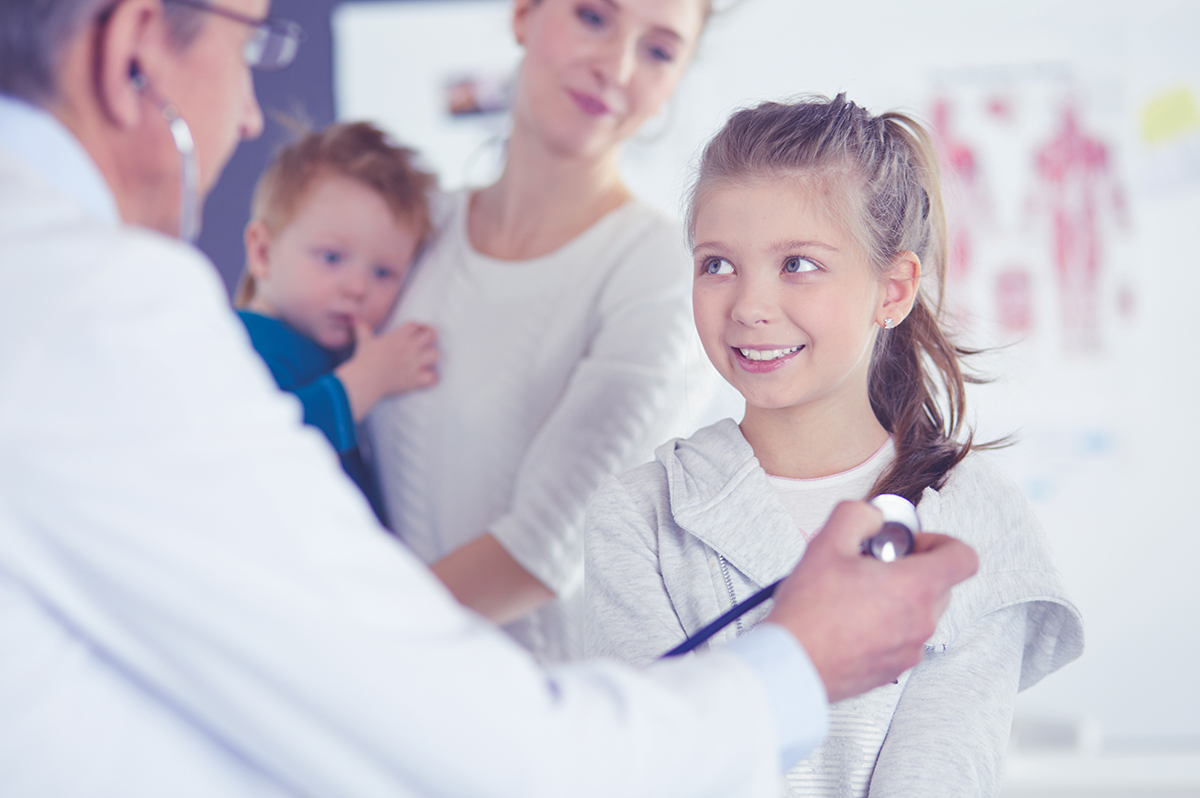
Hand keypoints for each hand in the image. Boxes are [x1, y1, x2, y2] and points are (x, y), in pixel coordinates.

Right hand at [336, 320, 437, 420]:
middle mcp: (409, 347)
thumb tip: (353, 316)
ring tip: (424, 362)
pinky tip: (424, 378)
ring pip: (435, 355)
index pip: (416, 325)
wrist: (364, 380)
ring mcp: (414, 363)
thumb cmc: (364, 360)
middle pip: (431, 335)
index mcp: (399, 336)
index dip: (417, 328)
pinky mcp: (415, 379)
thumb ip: (362, 327)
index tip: (415, 333)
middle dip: (429, 339)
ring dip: (431, 359)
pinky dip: (431, 379)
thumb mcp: (364, 340)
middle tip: (423, 346)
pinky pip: (433, 377)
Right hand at [765, 500, 977, 703]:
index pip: (964, 558)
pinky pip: (902, 638)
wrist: (792, 664)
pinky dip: (885, 625)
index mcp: (915, 588)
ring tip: (855, 595)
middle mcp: (922, 622)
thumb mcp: (827, 543)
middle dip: (912, 569)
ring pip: (919, 612)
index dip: (941, 542)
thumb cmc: (809, 611)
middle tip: (873, 566)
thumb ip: (858, 515)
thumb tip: (873, 516)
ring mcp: (909, 650)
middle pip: (941, 585)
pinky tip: (849, 621)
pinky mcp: (893, 669)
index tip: (912, 544)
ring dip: (897, 598)